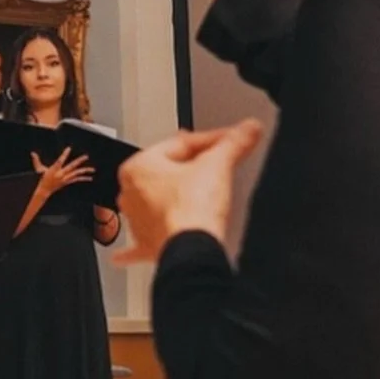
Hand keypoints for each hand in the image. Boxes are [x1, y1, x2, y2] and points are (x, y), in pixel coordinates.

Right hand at [33, 148, 95, 198]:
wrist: (44, 190)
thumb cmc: (42, 179)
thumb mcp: (39, 169)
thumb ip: (36, 160)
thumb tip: (32, 153)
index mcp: (54, 169)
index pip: (60, 160)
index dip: (64, 154)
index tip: (69, 148)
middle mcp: (61, 174)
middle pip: (72, 166)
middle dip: (79, 161)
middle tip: (86, 156)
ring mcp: (65, 179)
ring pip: (76, 174)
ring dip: (85, 171)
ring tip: (92, 169)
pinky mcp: (67, 182)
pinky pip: (77, 180)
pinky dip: (83, 179)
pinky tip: (89, 178)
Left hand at [114, 120, 262, 264]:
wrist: (192, 249)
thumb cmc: (192, 209)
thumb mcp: (217, 165)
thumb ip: (234, 143)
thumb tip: (249, 129)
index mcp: (138, 167)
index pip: (180, 144)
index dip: (212, 140)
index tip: (230, 140)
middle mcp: (131, 194)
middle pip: (170, 172)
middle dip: (195, 168)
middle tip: (220, 166)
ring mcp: (138, 222)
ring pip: (161, 202)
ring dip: (178, 199)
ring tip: (205, 198)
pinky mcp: (149, 246)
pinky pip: (142, 243)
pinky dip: (140, 246)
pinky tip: (133, 249)